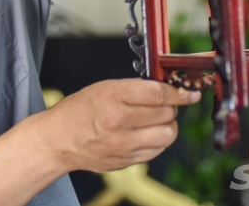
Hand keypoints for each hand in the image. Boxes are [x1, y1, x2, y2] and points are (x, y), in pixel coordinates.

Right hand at [33, 79, 200, 173]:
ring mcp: (123, 144)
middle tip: (164, 104)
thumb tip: (167, 90)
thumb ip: (136, 88)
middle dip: (171, 107)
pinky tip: (147, 135)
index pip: (158, 94)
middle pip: (166, 114)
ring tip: (157, 121)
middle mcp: (119, 121)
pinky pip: (157, 151)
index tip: (189, 93)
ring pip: (167, 135)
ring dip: (168, 126)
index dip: (179, 92)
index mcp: (113, 97)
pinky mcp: (126, 160)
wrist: (59, 139)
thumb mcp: (105, 87)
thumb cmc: (81, 110)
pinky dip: (158, 142)